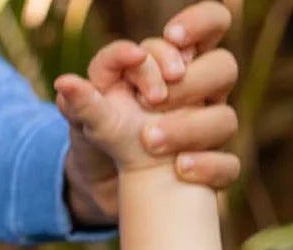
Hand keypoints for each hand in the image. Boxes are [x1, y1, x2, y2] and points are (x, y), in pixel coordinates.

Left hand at [62, 1, 239, 226]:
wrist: (103, 185)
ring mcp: (208, 130)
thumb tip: (64, 83)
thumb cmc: (100, 135)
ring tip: (148, 139)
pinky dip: (207, 166)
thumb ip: (83, 98)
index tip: (172, 37)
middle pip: (224, 67)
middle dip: (189, 81)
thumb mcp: (85, 116)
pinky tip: (179, 168)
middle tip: (153, 100)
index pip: (213, 23)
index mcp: (178, 63)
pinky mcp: (209, 169)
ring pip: (225, 119)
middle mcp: (201, 93)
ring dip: (189, 127)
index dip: (200, 23)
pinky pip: (227, 167)